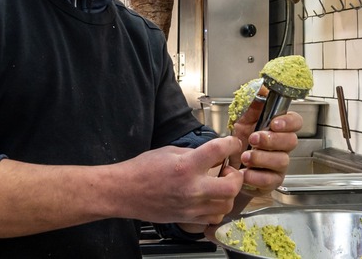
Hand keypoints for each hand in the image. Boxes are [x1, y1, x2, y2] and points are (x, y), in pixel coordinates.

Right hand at [118, 136, 243, 224]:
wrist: (124, 192)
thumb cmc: (143, 169)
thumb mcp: (170, 151)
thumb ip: (195, 153)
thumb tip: (213, 155)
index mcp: (186, 166)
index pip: (219, 151)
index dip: (231, 144)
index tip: (233, 143)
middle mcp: (192, 188)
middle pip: (232, 186)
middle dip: (237, 176)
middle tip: (229, 170)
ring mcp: (190, 207)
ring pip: (226, 205)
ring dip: (228, 193)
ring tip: (219, 184)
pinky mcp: (187, 218)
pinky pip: (214, 217)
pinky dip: (218, 207)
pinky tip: (210, 198)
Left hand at [229, 95, 301, 195]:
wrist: (228, 167)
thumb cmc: (240, 143)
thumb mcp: (242, 120)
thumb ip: (253, 105)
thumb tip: (263, 88)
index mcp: (279, 128)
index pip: (296, 122)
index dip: (289, 122)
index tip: (274, 123)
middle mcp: (283, 146)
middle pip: (291, 141)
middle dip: (271, 139)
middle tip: (253, 139)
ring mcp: (279, 165)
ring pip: (281, 161)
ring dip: (261, 158)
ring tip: (245, 157)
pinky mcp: (272, 181)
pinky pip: (270, 180)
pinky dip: (256, 176)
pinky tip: (245, 172)